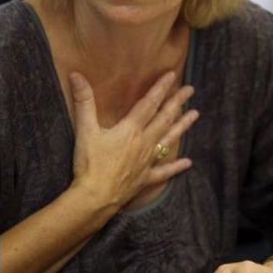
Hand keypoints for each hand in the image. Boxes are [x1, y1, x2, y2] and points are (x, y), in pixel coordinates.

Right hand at [69, 71, 197, 209]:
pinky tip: (188, 162)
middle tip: (190, 89)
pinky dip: (176, 166)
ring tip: (195, 115)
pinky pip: (164, 171)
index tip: (172, 75)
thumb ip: (84, 101)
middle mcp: (144, 142)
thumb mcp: (85, 130)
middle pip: (164, 118)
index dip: (160, 88)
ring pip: (169, 140)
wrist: (95, 198)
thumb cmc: (90, 163)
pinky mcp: (145, 178)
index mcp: (131, 129)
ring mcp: (147, 161)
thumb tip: (76, 75)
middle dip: (177, 102)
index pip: (149, 103)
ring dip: (182, 126)